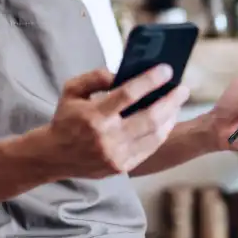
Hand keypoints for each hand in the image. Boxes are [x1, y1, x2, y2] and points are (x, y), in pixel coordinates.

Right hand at [45, 64, 189, 177]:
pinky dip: (162, 133)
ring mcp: (116, 156)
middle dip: (171, 101)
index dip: (150, 80)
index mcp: (93, 116)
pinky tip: (167, 120)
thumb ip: (95, 77)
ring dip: (170, 117)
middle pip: (149, 117)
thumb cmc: (66, 118)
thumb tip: (121, 72)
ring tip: (177, 103)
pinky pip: (150, 148)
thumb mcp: (71, 90)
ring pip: (154, 135)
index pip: (128, 94)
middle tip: (182, 89)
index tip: (167, 69)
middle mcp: (106, 138)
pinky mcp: (122, 167)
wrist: (54, 155)